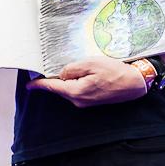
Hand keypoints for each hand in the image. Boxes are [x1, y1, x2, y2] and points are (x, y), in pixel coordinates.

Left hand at [27, 56, 147, 107]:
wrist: (135, 83)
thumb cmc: (115, 72)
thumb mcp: (90, 63)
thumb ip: (72, 68)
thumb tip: (62, 74)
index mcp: (76, 92)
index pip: (52, 87)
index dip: (39, 84)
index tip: (29, 84)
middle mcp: (79, 100)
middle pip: (59, 88)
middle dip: (54, 79)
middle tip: (50, 67)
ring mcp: (86, 102)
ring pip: (69, 89)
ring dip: (67, 79)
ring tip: (75, 66)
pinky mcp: (92, 100)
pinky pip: (77, 90)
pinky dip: (75, 82)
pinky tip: (83, 72)